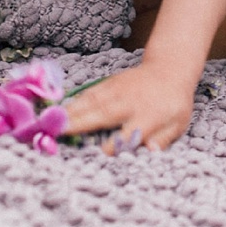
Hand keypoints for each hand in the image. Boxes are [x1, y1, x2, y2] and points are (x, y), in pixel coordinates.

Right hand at [64, 61, 197, 151]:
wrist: (170, 69)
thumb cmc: (173, 104)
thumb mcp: (177, 124)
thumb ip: (162, 139)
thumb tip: (149, 152)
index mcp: (148, 116)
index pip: (127, 135)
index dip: (112, 148)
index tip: (96, 157)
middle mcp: (129, 103)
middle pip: (101, 116)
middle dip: (78, 125)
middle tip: (53, 135)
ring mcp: (117, 91)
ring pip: (90, 103)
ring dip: (69, 114)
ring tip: (47, 124)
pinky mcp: (109, 83)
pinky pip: (89, 93)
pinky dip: (73, 102)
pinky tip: (58, 110)